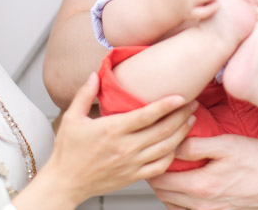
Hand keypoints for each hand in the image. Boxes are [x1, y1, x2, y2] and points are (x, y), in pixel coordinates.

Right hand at [15, 73, 195, 208]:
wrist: (64, 182)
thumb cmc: (67, 151)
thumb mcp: (71, 118)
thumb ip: (85, 94)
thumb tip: (94, 75)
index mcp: (112, 130)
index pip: (146, 115)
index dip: (167, 105)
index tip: (181, 96)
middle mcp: (125, 147)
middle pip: (162, 130)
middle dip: (181, 115)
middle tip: (192, 104)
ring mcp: (131, 163)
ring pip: (165, 148)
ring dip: (181, 133)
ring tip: (190, 121)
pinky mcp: (133, 176)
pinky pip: (160, 167)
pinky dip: (172, 155)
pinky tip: (176, 146)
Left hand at [148, 134, 257, 209]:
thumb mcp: (226, 144)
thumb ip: (196, 146)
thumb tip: (174, 145)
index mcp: (200, 186)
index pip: (160, 180)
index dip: (153, 165)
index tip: (154, 151)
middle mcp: (202, 205)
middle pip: (164, 195)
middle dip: (157, 177)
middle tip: (158, 159)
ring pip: (174, 206)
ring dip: (167, 191)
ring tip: (170, 173)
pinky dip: (180, 202)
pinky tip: (186, 189)